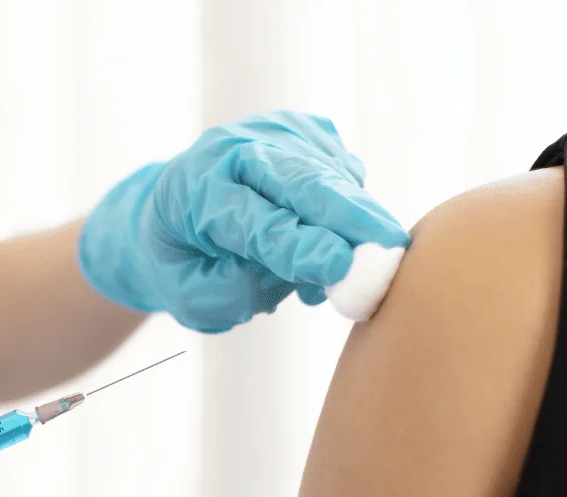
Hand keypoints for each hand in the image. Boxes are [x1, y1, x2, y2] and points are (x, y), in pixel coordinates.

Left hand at [78, 110, 409, 330]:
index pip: (256, 220)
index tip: (340, 267)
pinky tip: (328, 243)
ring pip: (333, 179)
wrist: (174, 211)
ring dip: (352, 226)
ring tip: (342, 273)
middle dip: (350, 217)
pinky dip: (349, 213)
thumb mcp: (185, 293)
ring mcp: (276, 133)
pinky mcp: (310, 132)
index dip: (299, 244)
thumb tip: (298, 278)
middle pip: (304, 182)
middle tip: (392, 251)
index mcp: (194, 188)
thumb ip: (230, 291)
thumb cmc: (182, 261)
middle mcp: (235, 148)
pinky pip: (345, 174)